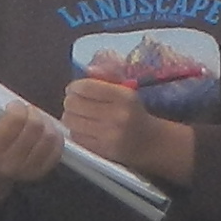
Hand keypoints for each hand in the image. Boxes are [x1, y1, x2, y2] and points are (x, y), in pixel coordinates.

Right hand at [0, 98, 64, 212]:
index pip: (15, 121)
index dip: (18, 108)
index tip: (12, 105)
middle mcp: (9, 163)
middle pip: (35, 127)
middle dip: (32, 113)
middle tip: (26, 110)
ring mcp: (26, 170)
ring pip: (49, 138)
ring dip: (46, 123)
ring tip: (36, 119)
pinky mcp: (40, 173)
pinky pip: (56, 151)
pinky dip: (55, 137)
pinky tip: (44, 131)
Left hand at [56, 72, 197, 183]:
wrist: (150, 143)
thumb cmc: (134, 113)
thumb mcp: (126, 91)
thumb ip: (106, 77)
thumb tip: (88, 70)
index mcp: (124, 97)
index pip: (85, 87)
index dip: (74, 87)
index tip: (75, 89)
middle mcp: (117, 116)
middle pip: (73, 104)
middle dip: (71, 101)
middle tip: (76, 103)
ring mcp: (109, 136)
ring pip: (70, 121)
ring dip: (71, 116)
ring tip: (80, 116)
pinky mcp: (102, 151)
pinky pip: (75, 137)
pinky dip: (76, 131)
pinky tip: (85, 129)